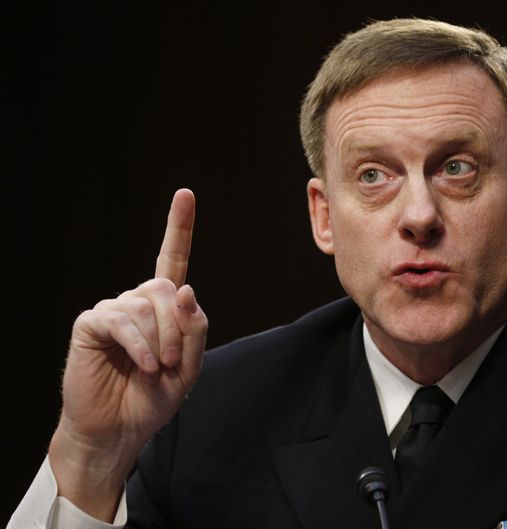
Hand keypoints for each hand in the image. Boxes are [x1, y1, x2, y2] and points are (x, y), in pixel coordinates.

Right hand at [48, 189, 207, 520]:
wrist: (120, 429)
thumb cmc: (153, 397)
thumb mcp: (191, 366)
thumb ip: (195, 328)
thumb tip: (184, 288)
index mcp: (163, 308)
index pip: (172, 260)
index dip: (179, 227)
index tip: (185, 194)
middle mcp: (137, 302)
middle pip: (166, 288)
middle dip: (178, 327)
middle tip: (175, 361)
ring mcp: (114, 311)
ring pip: (147, 305)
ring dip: (161, 341)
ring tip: (156, 369)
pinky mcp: (92, 324)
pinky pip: (122, 320)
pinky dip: (140, 345)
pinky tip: (143, 365)